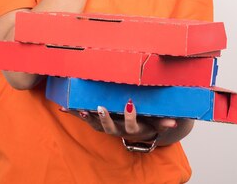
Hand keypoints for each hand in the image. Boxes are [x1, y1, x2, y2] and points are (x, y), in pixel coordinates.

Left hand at [60, 99, 179, 142]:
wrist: (135, 132)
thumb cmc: (146, 123)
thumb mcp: (155, 123)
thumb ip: (163, 122)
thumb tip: (174, 122)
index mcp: (132, 128)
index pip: (132, 124)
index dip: (131, 116)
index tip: (130, 104)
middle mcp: (117, 129)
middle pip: (109, 127)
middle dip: (105, 118)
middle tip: (100, 107)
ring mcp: (105, 127)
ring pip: (94, 124)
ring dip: (86, 116)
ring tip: (79, 108)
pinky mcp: (96, 122)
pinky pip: (84, 118)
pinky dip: (73, 113)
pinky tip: (62, 107)